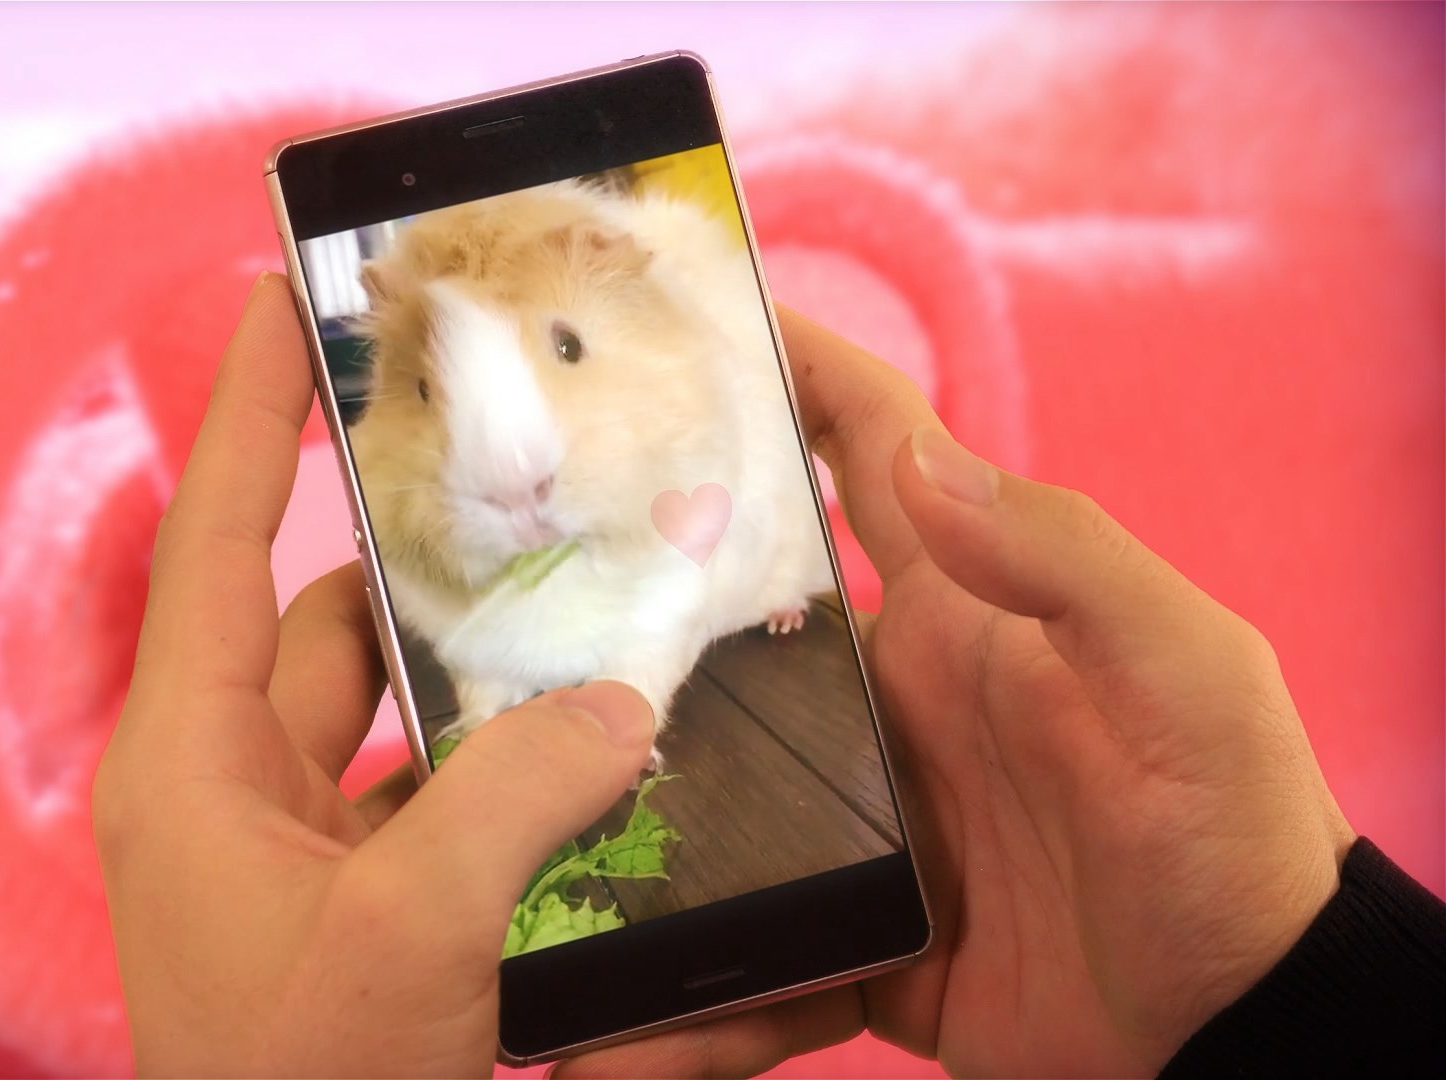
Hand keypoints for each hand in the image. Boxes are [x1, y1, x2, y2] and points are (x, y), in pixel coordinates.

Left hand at [92, 274, 657, 1076]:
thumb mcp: (406, 938)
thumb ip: (519, 797)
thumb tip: (619, 707)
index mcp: (194, 764)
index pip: (220, 543)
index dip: (254, 413)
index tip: (285, 298)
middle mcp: (244, 793)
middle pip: (348, 628)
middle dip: (447, 571)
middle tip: (544, 488)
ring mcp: (310, 859)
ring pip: (422, 725)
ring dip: (509, 694)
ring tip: (613, 629)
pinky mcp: (373, 918)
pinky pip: (457, 816)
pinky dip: (528, 795)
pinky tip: (617, 776)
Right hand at [563, 308, 1355, 1077]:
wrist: (1248, 1038)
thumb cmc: (1235, 838)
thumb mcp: (1185, 678)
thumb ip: (1065, 563)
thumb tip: (923, 465)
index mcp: (958, 613)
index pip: (865, 452)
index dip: (787, 367)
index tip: (678, 312)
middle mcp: (889, 701)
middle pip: (729, 629)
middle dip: (622, 601)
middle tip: (496, 599)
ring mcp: (865, 821)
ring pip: (710, 801)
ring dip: (623, 833)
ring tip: (515, 862)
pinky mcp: (856, 936)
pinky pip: (751, 958)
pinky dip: (685, 1008)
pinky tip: (612, 1040)